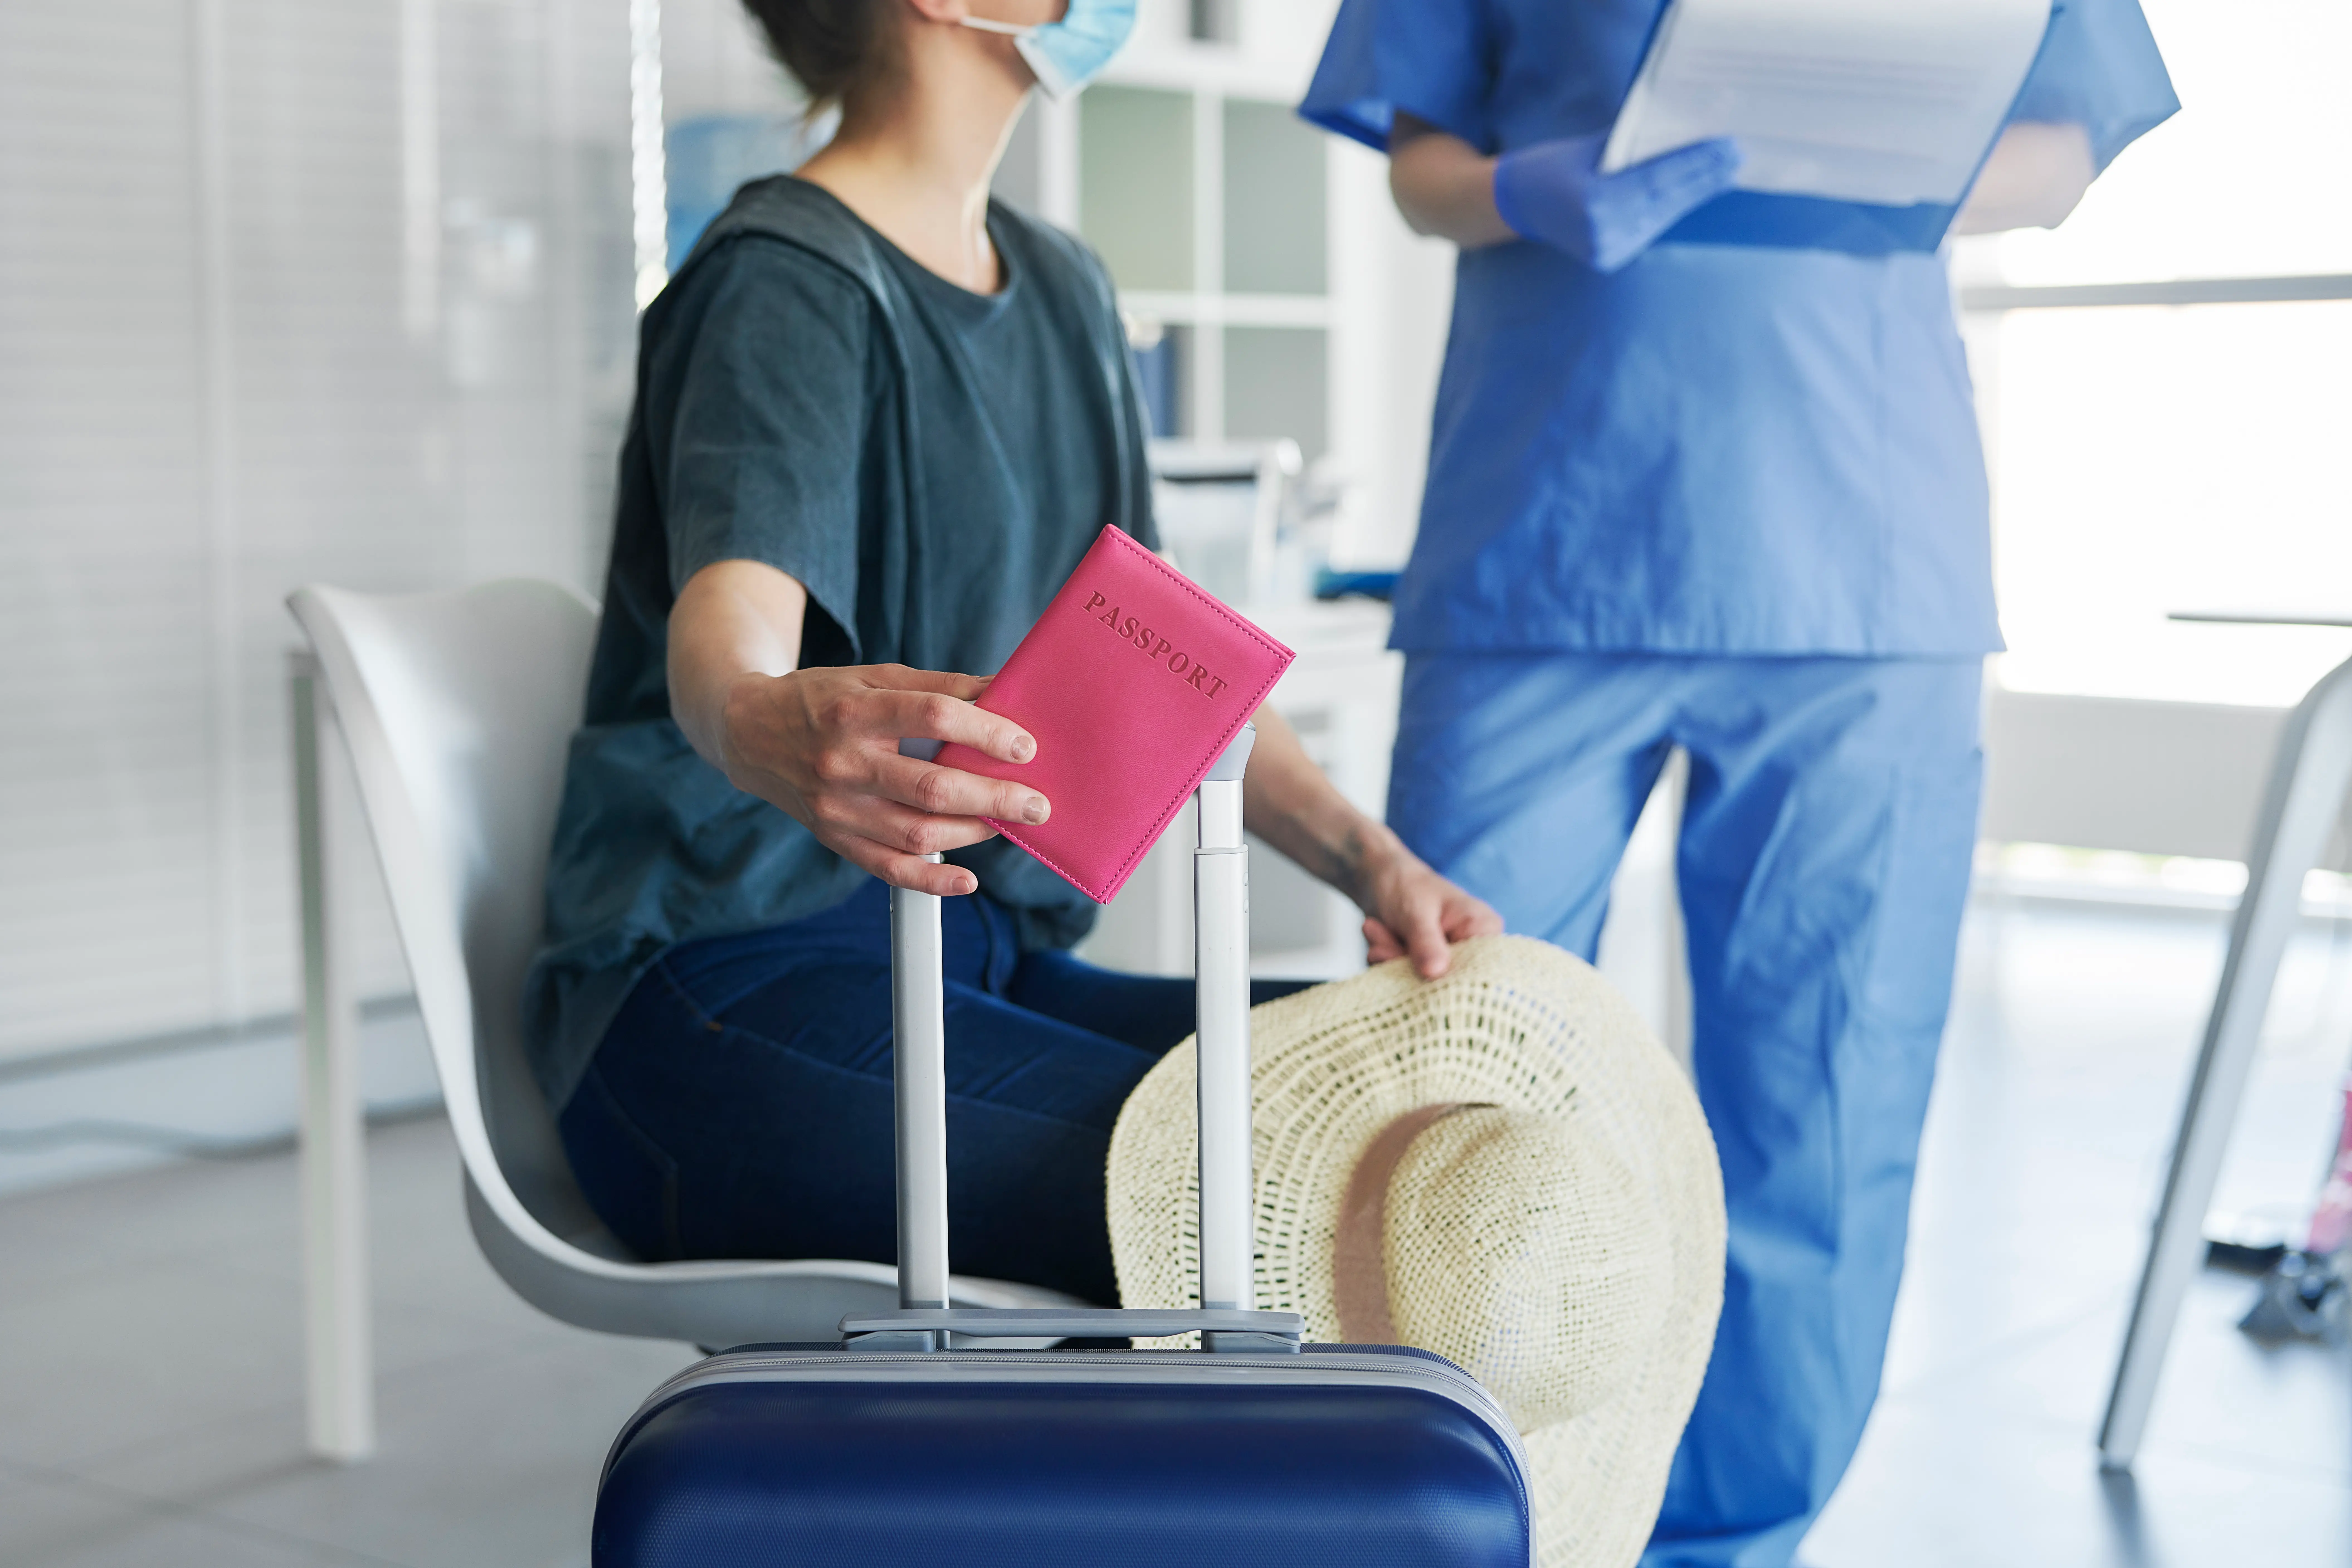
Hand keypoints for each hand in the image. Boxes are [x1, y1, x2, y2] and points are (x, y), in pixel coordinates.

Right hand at [716, 663, 1049, 896]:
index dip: (985, 731)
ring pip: (916, 832)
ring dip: (972, 833)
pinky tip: (966, 881)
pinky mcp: (833, 837)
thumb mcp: (874, 677)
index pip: (932, 717)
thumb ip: (939, 686)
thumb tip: (1004, 690)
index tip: (1024, 746)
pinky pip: (887, 869)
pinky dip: (931, 880)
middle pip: (932, 786)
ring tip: (1005, 824)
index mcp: (855, 711)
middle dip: (994, 798)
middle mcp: (843, 762)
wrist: (750, 733)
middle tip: (1037, 804)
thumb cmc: (824, 700)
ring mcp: (836, 807)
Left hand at [1356, 841, 1503, 980]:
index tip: (1407, 956)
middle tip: (1378, 935)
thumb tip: (1435, 973)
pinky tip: (1376, 933)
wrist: (1379, 877)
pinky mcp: (1425, 965)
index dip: (1442, 975)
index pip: (1475, 970)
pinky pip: (1403, 978)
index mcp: (1484, 929)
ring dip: (1388, 957)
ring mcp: (1447, 959)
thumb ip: (1426, 942)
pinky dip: (1385, 959)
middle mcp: (1471, 948)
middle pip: (1444, 980)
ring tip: (1374, 927)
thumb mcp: (1415, 911)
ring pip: (1418, 981)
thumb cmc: (1406, 884)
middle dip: (1403, 962)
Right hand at [1492, 131, 1741, 271]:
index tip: (1727, 148)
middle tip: (1737, 158)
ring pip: (1662, 216)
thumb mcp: (1591, 147)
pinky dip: (1674, 208)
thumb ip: (1633, 146)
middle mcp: (1602, 234)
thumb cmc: (1551, 166)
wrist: (1516, 205)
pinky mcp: (1610, 259)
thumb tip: (1684, 135)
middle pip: (1666, 201)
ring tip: (1725, 172)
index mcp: (1593, 204)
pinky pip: (1651, 228)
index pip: (1657, 179)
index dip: (1695, 164)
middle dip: (1704, 179)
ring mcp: (1606, 251)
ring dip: (1695, 194)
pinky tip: (1697, 192)